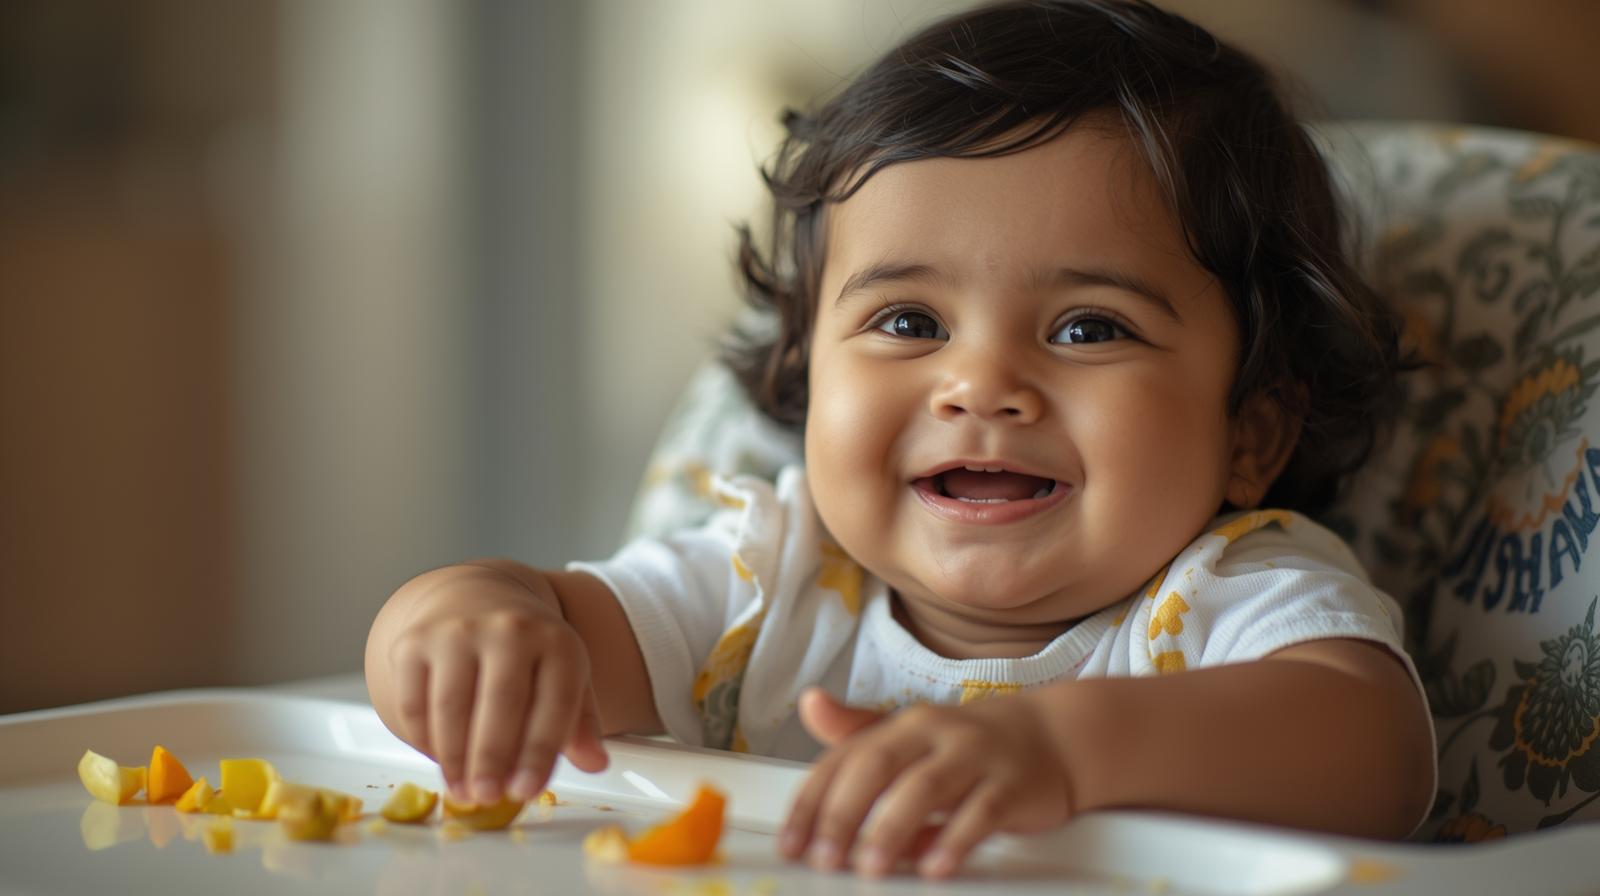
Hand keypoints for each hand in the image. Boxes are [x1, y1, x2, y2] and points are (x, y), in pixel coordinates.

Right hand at [382, 565, 608, 805]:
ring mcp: (458, 630)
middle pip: (501, 702)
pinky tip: (439, 761)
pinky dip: (424, 740)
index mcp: (557, 641)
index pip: (554, 702)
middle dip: (493, 758)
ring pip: (452, 706)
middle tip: (489, 797)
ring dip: (455, 758)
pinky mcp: (415, 641)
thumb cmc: (526, 651)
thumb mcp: (564, 675)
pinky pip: (414, 702)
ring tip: (463, 792)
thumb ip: (579, 722)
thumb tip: (595, 764)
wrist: (476, 596)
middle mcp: (509, 628)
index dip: (540, 753)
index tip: (526, 792)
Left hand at [779, 688, 1073, 878]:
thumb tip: (809, 707)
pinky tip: (935, 866)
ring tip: (871, 867)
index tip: (791, 844)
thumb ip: (858, 736)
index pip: (845, 758)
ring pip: (926, 787)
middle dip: (844, 813)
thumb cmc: (968, 746)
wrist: (1052, 737)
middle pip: (879, 764)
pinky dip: (955, 839)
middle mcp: (934, 733)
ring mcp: (975, 756)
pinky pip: (981, 811)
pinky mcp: (1012, 785)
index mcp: (902, 725)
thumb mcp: (910, 738)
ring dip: (892, 829)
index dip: (813, 801)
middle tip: (823, 858)